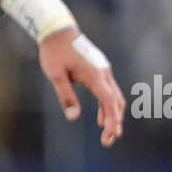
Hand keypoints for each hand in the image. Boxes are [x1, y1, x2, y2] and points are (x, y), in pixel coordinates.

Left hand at [38, 28, 124, 146]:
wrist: (58, 30)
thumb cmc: (54, 52)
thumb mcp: (55, 74)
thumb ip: (66, 95)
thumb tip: (74, 117)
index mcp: (95, 75)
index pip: (109, 102)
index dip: (113, 120)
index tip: (111, 135)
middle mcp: (104, 73)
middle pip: (116, 102)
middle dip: (115, 122)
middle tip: (108, 141)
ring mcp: (104, 71)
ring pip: (115, 97)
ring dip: (113, 116)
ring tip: (108, 133)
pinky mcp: (101, 70)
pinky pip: (109, 91)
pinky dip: (108, 106)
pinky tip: (102, 118)